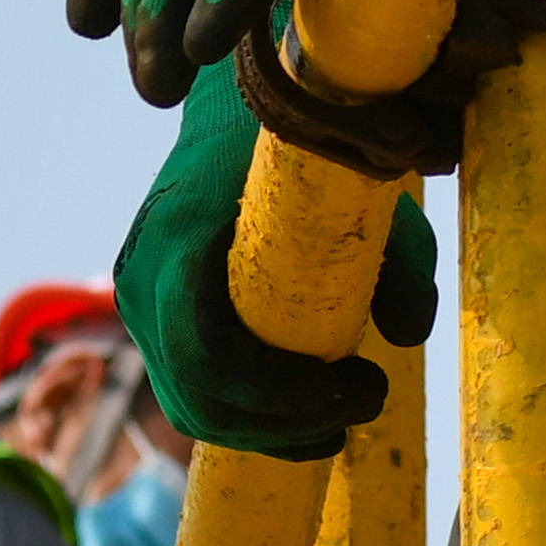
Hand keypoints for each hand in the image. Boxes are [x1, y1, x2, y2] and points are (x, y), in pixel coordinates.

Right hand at [114, 56, 426, 458]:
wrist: (231, 115)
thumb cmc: (302, 151)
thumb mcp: (366, 188)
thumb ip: (402, 255)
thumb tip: (410, 333)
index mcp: (180, 239)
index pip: (206, 353)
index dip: (276, 395)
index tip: (351, 388)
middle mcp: (142, 278)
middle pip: (198, 398)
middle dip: (283, 425)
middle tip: (360, 407)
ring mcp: (136, 303)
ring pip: (191, 406)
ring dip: (267, 430)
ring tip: (341, 417)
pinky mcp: (150, 321)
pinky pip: (189, 392)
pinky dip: (245, 416)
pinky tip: (305, 411)